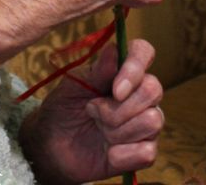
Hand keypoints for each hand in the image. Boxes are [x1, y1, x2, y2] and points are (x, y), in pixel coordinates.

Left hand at [20, 39, 162, 184]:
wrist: (52, 147)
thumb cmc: (63, 109)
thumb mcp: (72, 87)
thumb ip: (96, 71)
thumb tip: (114, 50)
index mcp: (122, 71)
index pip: (143, 52)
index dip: (135, 68)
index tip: (115, 90)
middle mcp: (139, 94)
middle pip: (153, 90)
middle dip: (119, 108)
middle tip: (92, 112)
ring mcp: (144, 123)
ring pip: (153, 121)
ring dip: (118, 131)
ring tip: (99, 131)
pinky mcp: (143, 152)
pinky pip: (148, 152)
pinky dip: (123, 155)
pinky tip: (109, 154)